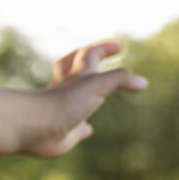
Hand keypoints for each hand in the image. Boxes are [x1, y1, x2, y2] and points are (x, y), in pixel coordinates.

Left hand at [21, 40, 147, 158]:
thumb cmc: (63, 102)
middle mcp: (69, 91)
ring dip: (86, 93)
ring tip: (97, 95)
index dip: (104, 48)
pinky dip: (83, 128)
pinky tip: (86, 130)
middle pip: (75, 67)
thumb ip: (120, 80)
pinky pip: (76, 129)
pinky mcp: (66, 133)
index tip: (119, 47)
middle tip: (102, 55)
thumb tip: (143, 83)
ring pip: (75, 98)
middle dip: (88, 59)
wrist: (35, 128)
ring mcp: (66, 111)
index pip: (90, 54)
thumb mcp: (96, 84)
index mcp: (76, 76)